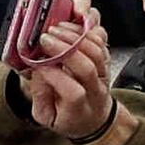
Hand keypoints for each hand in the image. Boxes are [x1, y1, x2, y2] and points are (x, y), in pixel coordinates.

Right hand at [18, 0, 119, 142]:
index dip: (55, 77)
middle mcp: (95, 91)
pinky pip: (101, 42)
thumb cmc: (69, 117)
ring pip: (96, 51)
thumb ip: (40, 95)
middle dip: (65, 50)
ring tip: (55, 30)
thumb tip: (39, 70)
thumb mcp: (46, 117)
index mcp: (79, 110)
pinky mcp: (106, 61)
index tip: (38, 66)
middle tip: (45, 39)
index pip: (73, 92)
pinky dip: (86, 31)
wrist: (95, 118)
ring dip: (74, 36)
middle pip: (87, 67)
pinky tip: (69, 27)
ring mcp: (103, 75)